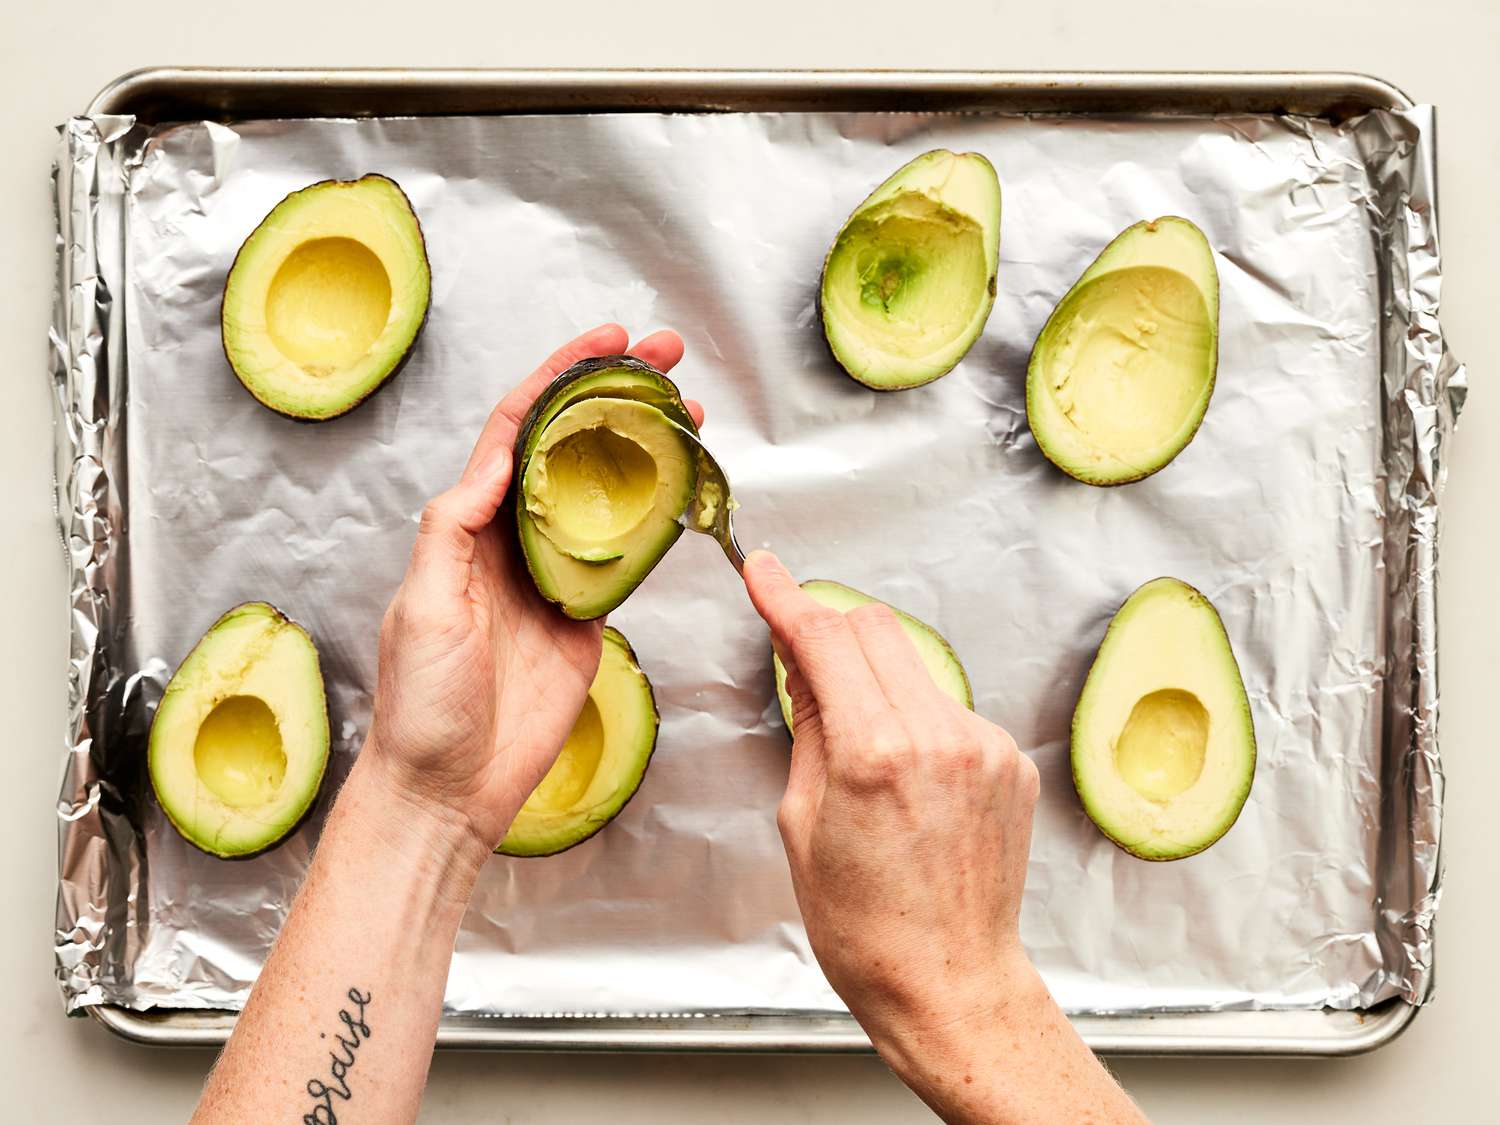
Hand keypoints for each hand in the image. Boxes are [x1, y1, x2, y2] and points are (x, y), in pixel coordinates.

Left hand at [365, 324, 702, 856]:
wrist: (451, 790)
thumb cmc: (421, 707)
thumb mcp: (423, 606)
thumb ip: (453, 530)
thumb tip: (492, 463)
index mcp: (467, 528)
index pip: (515, 432)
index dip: (558, 380)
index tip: (604, 344)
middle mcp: (512, 542)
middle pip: (568, 448)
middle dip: (614, 395)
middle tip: (665, 358)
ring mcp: (553, 578)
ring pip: (604, 494)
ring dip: (642, 448)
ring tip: (687, 411)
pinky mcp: (586, 619)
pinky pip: (626, 557)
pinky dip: (656, 518)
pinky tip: (682, 488)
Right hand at [742, 550, 1041, 1059]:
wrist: (951, 983)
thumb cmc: (867, 928)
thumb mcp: (802, 825)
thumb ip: (809, 728)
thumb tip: (803, 666)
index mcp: (875, 753)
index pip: (824, 639)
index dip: (786, 597)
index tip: (763, 570)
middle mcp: (940, 735)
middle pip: (875, 627)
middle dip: (831, 631)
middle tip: (802, 662)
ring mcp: (984, 745)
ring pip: (914, 665)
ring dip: (876, 679)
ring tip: (861, 753)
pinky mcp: (1009, 759)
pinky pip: (948, 707)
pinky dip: (917, 718)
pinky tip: (908, 780)